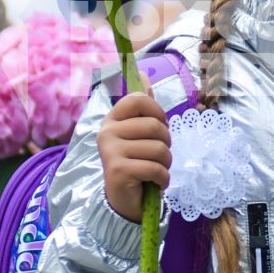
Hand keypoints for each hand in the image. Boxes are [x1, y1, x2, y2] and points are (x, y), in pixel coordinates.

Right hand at [98, 90, 170, 223]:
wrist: (125, 201)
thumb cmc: (136, 163)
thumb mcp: (140, 133)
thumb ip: (142, 105)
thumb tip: (141, 71)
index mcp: (112, 119)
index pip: (139, 99)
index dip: (158, 112)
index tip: (158, 128)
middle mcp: (107, 132)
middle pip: (155, 126)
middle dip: (166, 145)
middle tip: (158, 157)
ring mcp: (110, 151)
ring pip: (159, 149)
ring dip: (165, 164)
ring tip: (155, 171)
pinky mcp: (117, 170)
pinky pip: (155, 168)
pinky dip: (163, 179)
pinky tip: (154, 183)